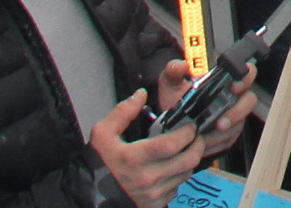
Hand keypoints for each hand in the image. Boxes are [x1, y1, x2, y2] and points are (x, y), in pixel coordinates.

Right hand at [88, 79, 209, 207]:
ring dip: (189, 160)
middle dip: (198, 145)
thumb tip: (142, 94)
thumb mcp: (103, 133)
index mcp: (135, 158)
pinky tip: (172, 168)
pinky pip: (177, 189)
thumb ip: (123, 112)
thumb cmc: (100, 162)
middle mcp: (147, 179)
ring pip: (186, 174)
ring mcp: (153, 195)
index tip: (191, 125)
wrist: (92, 194)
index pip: (172, 144)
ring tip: (185, 149)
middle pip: (187, 161)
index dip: (187, 133)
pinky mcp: (156, 205)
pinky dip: (179, 177)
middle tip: (196, 136)